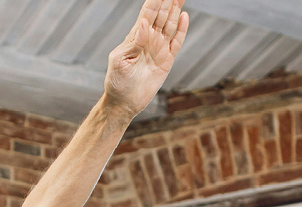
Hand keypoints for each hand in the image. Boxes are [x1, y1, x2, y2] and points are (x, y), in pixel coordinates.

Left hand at [101, 0, 189, 117]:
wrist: (124, 102)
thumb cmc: (117, 81)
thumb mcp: (120, 60)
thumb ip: (134, 42)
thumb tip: (145, 23)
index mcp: (136, 36)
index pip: (148, 12)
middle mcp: (149, 39)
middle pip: (161, 14)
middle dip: (167, 0)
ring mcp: (159, 49)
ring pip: (170, 24)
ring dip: (175, 9)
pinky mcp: (167, 61)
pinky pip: (177, 42)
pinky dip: (182, 30)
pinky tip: (184, 16)